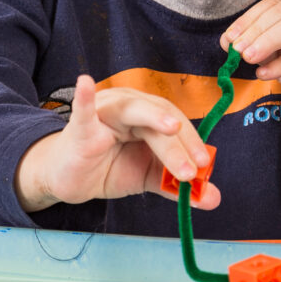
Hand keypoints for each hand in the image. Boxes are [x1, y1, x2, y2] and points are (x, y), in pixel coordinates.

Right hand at [14, 78, 220, 212]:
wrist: (68, 179)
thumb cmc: (107, 167)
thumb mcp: (147, 177)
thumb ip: (176, 187)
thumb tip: (212, 198)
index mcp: (148, 116)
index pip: (176, 123)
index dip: (192, 142)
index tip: (205, 166)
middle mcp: (130, 107)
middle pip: (159, 119)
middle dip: (178, 145)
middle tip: (191, 170)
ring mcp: (104, 112)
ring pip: (133, 111)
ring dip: (154, 118)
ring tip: (171, 127)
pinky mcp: (79, 127)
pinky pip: (83, 110)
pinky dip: (85, 98)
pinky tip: (85, 83)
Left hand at [220, 0, 280, 164]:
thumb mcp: (279, 53)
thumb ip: (259, 43)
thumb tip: (229, 41)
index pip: (274, 3)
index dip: (248, 18)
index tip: (228, 37)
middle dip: (255, 30)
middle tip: (236, 49)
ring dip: (266, 42)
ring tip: (246, 58)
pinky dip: (280, 64)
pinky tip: (264, 73)